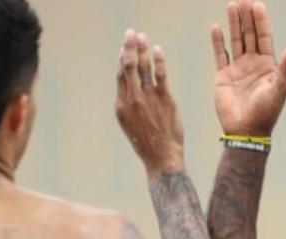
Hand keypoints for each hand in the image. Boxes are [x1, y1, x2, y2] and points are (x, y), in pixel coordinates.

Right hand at [115, 29, 184, 177]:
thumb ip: (130, 106)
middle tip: (130, 33)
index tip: (124, 47)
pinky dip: (158, 60)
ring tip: (141, 36)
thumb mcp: (131, 125)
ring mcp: (148, 98)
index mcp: (121, 106)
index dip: (121, 59)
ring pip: (142, 68)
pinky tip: (157, 50)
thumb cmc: (147, 144)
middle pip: (127, 67)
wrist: (161, 158)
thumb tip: (130, 90)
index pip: (120, 76)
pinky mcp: (164, 99)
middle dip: (128, 47)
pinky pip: (160, 75)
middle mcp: (132, 99)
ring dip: (141, 49)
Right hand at [211, 1, 285, 135]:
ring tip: (231, 6)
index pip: (264, 37)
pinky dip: (217, 41)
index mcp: (268, 65)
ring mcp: (238, 69)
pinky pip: (220, 55)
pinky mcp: (223, 77)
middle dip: (247, 17)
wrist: (246, 130)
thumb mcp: (280, 86)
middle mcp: (253, 64)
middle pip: (250, 35)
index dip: (261, 21)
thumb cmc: (267, 111)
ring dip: (234, 24)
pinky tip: (216, 27)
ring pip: (236, 41)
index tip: (257, 4)